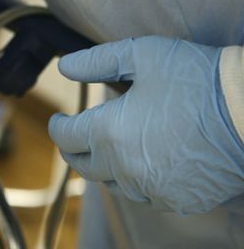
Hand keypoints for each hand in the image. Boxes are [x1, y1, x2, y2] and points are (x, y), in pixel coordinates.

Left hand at [48, 36, 243, 213]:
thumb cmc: (196, 77)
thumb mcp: (141, 54)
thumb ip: (96, 61)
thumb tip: (65, 66)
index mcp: (108, 132)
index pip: (65, 137)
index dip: (58, 125)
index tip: (60, 119)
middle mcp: (124, 167)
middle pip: (83, 166)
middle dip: (75, 148)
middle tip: (78, 135)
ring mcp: (152, 188)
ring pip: (113, 183)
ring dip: (106, 165)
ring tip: (114, 145)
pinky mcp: (179, 200)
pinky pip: (146, 195)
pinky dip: (139, 180)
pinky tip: (147, 162)